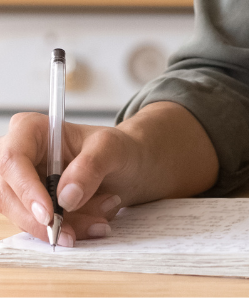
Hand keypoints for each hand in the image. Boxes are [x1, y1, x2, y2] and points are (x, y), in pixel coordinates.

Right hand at [0, 112, 131, 243]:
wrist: (126, 166)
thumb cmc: (115, 148)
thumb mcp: (112, 147)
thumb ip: (92, 164)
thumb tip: (66, 196)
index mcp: (31, 130)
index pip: (13, 159)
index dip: (26, 189)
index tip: (49, 214)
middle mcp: (18, 157)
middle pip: (11, 196)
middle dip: (47, 219)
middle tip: (77, 230)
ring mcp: (19, 184)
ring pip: (24, 217)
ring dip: (62, 226)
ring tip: (99, 220)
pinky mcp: (27, 207)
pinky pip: (36, 227)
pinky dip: (64, 230)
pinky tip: (92, 224)